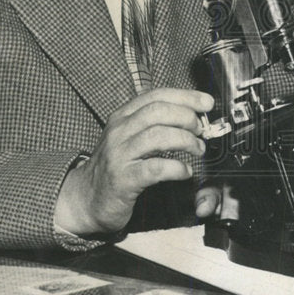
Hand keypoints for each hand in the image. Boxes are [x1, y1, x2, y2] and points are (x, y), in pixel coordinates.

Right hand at [54, 88, 214, 235]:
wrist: (86, 198)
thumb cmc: (117, 166)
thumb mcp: (131, 138)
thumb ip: (156, 125)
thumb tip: (193, 116)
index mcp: (123, 117)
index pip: (156, 96)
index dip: (186, 97)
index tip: (207, 103)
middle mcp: (119, 131)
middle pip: (158, 111)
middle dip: (187, 117)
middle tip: (201, 130)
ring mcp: (119, 155)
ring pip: (158, 136)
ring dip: (186, 140)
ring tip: (198, 149)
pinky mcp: (123, 179)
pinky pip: (155, 169)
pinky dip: (176, 168)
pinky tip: (185, 172)